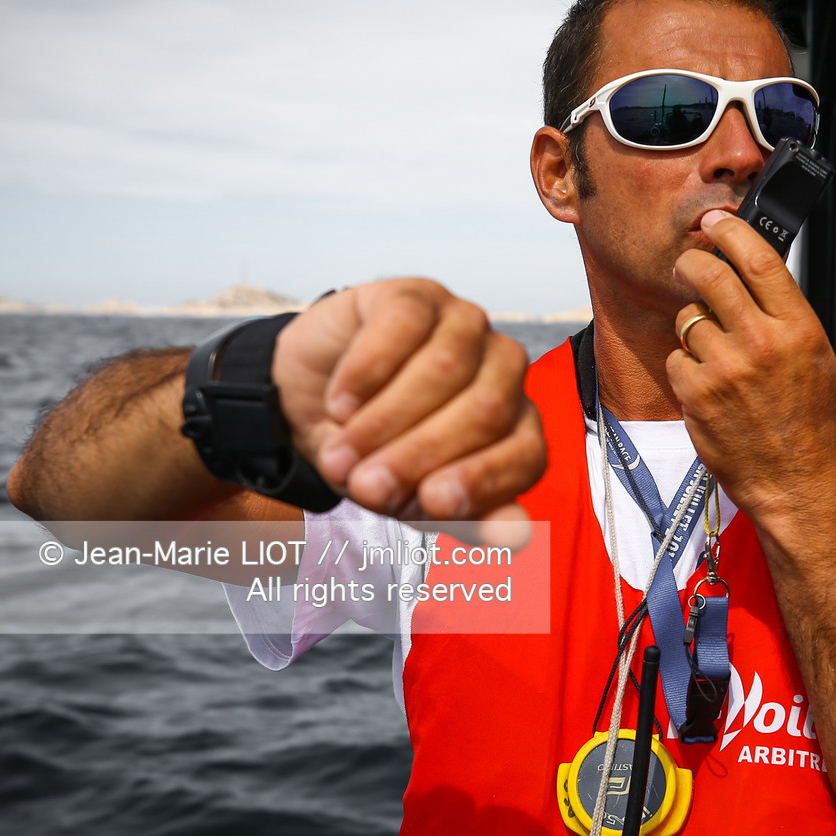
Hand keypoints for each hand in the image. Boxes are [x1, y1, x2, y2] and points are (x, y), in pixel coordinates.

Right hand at [270, 280, 544, 525]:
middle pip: (485, 410)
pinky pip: (402, 328)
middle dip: (418, 457)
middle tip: (365, 487)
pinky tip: (339, 403)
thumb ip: (465, 518)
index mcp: (517, 424)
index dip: (481, 482)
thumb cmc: (375, 452)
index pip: (526, 454)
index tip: (429, 505)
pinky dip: (364, 374)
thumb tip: (515, 539)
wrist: (309, 404)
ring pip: (444, 368)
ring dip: (384, 421)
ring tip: (340, 455)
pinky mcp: (416, 295)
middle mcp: (504, 369)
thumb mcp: (411, 498)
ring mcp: (464, 324)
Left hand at [667, 211, 835, 523]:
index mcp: (797, 328)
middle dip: (692, 264)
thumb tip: (751, 268)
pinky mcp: (697, 393)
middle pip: (711, 276)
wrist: (793, 479)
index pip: (758, 259)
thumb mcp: (814, 355)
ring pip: (688, 318)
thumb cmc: (805, 418)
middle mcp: (762, 343)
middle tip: (689, 267)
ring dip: (693, 327)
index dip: (731, 232)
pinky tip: (707, 385)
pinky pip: (676, 358)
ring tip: (713, 351)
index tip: (715, 222)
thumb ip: (784, 312)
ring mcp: (726, 368)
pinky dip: (686, 367)